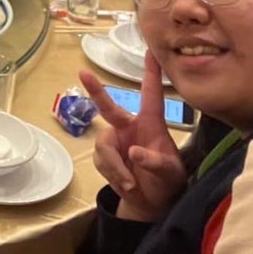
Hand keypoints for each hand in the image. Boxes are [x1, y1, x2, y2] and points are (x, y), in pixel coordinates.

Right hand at [79, 55, 185, 221]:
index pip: (151, 95)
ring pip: (103, 146)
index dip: (151, 72)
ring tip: (130, 183)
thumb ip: (155, 161)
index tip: (150, 51)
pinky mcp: (103, 156)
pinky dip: (113, 175)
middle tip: (83, 73)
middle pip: (108, 107)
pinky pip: (101, 161)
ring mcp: (114, 140)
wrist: (150, 203)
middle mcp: (128, 127)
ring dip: (116, 166)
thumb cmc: (166, 181)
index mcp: (150, 124)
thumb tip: (133, 151)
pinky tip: (126, 184)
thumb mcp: (169, 173)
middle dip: (95, 90)